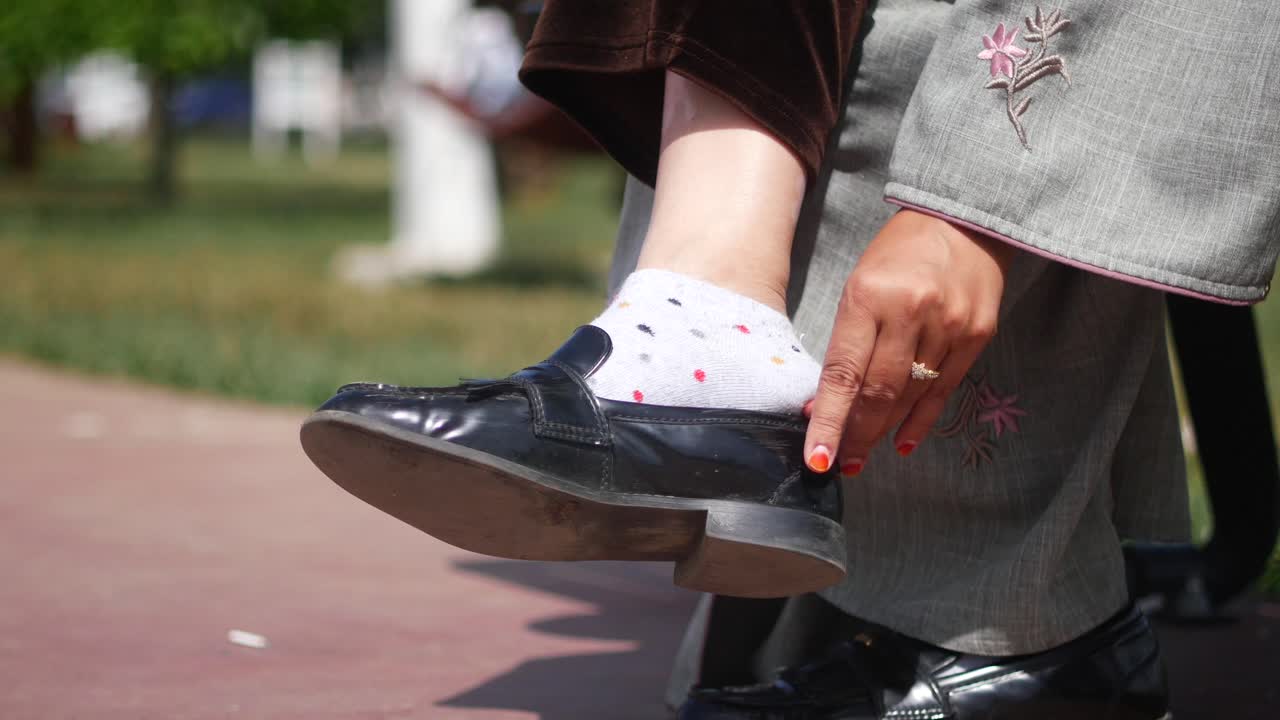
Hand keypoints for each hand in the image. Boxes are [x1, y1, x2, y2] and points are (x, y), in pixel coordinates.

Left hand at [803, 210, 1014, 474]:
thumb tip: (824, 401)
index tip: (816, 456)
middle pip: (878, 392)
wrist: (964, 221)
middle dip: (855, 434)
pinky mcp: (977, 335)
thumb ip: (847, 343)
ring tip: (862, 456)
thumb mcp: (860, 287)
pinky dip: (921, 421)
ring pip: (910, 396)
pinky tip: (901, 443)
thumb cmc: (898, 256)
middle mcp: (911, 313)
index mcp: (869, 297)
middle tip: (839, 463)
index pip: (844, 372)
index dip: (829, 419)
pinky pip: (944, 391)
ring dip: (882, 432)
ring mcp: (949, 326)